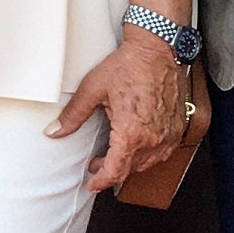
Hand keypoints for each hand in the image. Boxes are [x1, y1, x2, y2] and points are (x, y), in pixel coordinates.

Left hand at [52, 30, 191, 194]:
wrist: (158, 49)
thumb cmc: (129, 65)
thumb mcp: (93, 89)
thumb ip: (73, 115)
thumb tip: (55, 131)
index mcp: (131, 133)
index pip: (115, 170)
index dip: (101, 181)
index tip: (92, 184)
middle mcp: (154, 138)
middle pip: (130, 169)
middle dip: (111, 171)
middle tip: (95, 166)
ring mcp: (169, 134)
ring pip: (147, 163)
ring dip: (129, 164)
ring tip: (113, 156)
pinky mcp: (178, 127)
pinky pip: (163, 152)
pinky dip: (147, 154)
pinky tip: (136, 147)